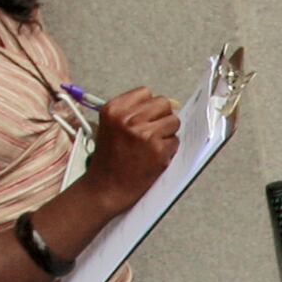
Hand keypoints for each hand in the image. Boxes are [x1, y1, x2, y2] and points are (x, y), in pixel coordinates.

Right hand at [81, 89, 183, 211]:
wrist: (105, 188)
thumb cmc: (110, 158)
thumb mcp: (113, 127)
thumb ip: (137, 111)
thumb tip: (174, 102)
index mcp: (114, 109)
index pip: (146, 92)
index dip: (149, 107)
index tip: (143, 120)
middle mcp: (128, 119)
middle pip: (163, 103)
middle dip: (161, 118)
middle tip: (149, 135)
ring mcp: (144, 134)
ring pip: (174, 121)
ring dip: (167, 134)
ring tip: (150, 147)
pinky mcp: (158, 151)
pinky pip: (175, 142)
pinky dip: (168, 151)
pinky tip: (152, 158)